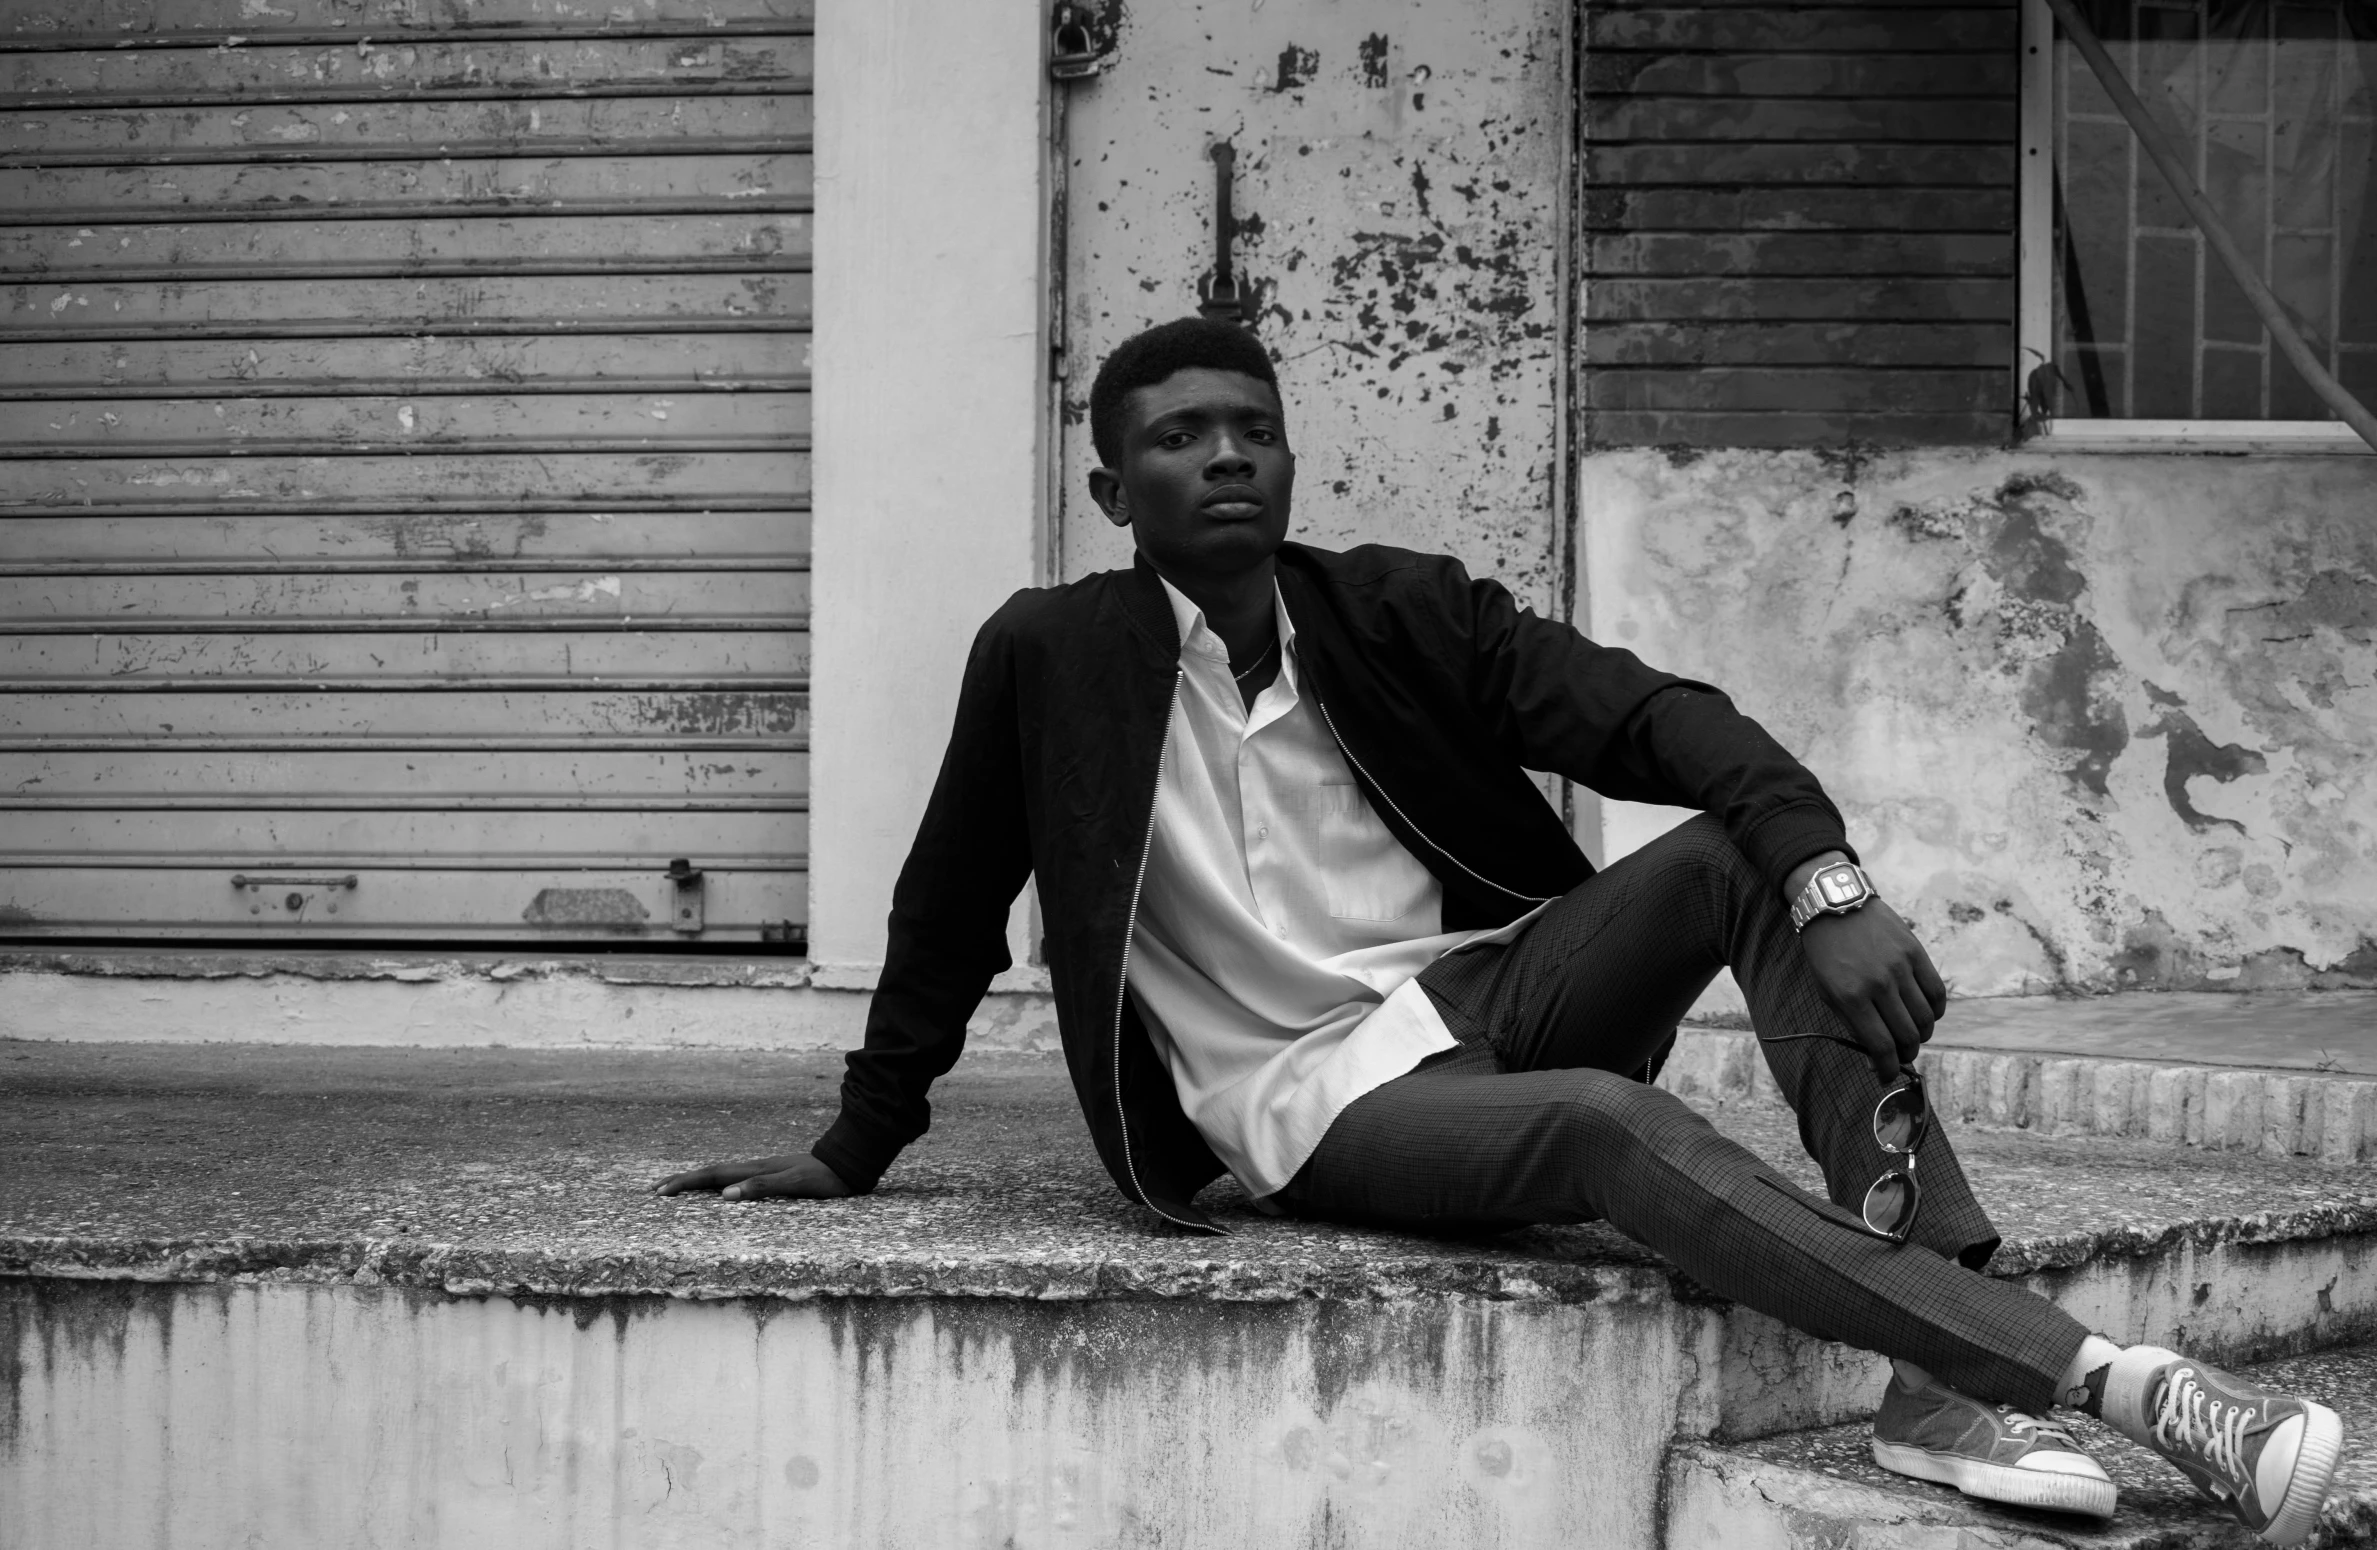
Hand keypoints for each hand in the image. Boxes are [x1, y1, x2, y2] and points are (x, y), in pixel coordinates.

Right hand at [654, 1153, 853, 1202]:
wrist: (849, 1163)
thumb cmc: (825, 1178)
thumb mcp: (795, 1185)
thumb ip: (761, 1188)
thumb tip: (724, 1195)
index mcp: (756, 1170)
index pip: (712, 1176)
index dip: (685, 1183)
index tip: (660, 1192)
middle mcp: (755, 1167)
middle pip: (711, 1172)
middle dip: (682, 1180)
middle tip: (655, 1190)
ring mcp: (763, 1169)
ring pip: (722, 1174)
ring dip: (697, 1181)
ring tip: (677, 1187)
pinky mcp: (772, 1173)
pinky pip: (736, 1178)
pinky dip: (718, 1183)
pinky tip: (718, 1189)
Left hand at [1796, 902, 1947, 1082]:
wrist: (1836, 905)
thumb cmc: (1826, 953)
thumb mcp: (1826, 991)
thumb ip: (1851, 1024)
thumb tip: (1875, 1058)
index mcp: (1850, 997)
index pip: (1881, 1046)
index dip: (1887, 1069)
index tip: (1886, 1076)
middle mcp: (1878, 985)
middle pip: (1907, 1036)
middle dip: (1906, 1054)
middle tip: (1901, 1056)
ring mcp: (1900, 968)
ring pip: (1925, 1018)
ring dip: (1922, 1035)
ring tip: (1912, 1036)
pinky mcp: (1916, 953)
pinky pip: (1937, 993)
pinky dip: (1936, 1011)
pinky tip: (1927, 1015)